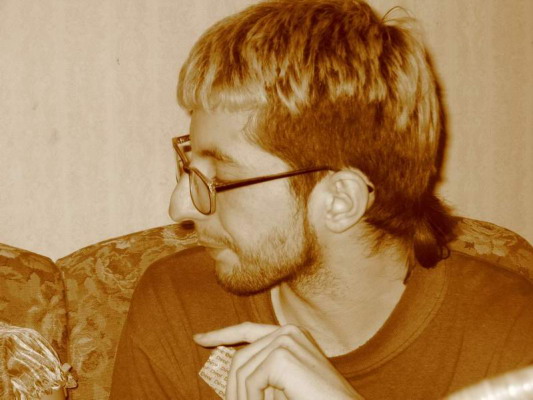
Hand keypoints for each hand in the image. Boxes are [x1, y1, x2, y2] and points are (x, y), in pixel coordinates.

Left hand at [194, 322, 363, 399]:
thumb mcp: (283, 383)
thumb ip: (262, 372)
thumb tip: (232, 376)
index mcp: (290, 334)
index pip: (247, 330)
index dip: (221, 334)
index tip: (199, 338)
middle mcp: (287, 331)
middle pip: (240, 358)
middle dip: (233, 389)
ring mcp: (285, 339)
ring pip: (241, 371)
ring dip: (242, 398)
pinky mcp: (282, 354)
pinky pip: (250, 382)